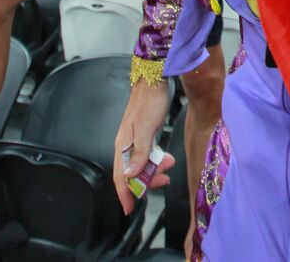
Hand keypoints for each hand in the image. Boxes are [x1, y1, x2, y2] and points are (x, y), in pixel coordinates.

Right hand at [112, 80, 175, 214]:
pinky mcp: (143, 135)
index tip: (129, 210)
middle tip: (164, 180)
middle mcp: (126, 145)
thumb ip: (140, 153)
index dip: (125, 194)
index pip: (120, 177)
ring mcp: (134, 140)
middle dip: (147, 181)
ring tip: (169, 165)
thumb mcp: (147, 129)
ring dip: (154, 170)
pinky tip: (165, 159)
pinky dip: (155, 161)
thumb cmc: (150, 102)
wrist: (154, 80)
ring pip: (141, 165)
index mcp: (123, 146)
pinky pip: (146, 156)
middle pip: (131, 174)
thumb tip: (130, 176)